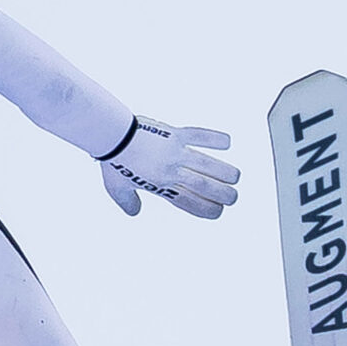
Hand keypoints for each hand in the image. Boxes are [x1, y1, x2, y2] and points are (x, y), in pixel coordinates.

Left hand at [99, 116, 238, 217]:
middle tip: (233, 197)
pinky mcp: (175, 133)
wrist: (111, 134)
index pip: (190, 203)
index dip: (208, 209)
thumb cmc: (113, 161)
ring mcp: (175, 151)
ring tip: (235, 177)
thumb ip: (128, 203)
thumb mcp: (116, 189)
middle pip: (205, 186)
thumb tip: (134, 212)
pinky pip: (200, 135)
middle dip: (224, 194)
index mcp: (160, 186)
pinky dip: (215, 137)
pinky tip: (228, 142)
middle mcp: (172, 170)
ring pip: (208, 164)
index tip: (219, 211)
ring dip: (226, 172)